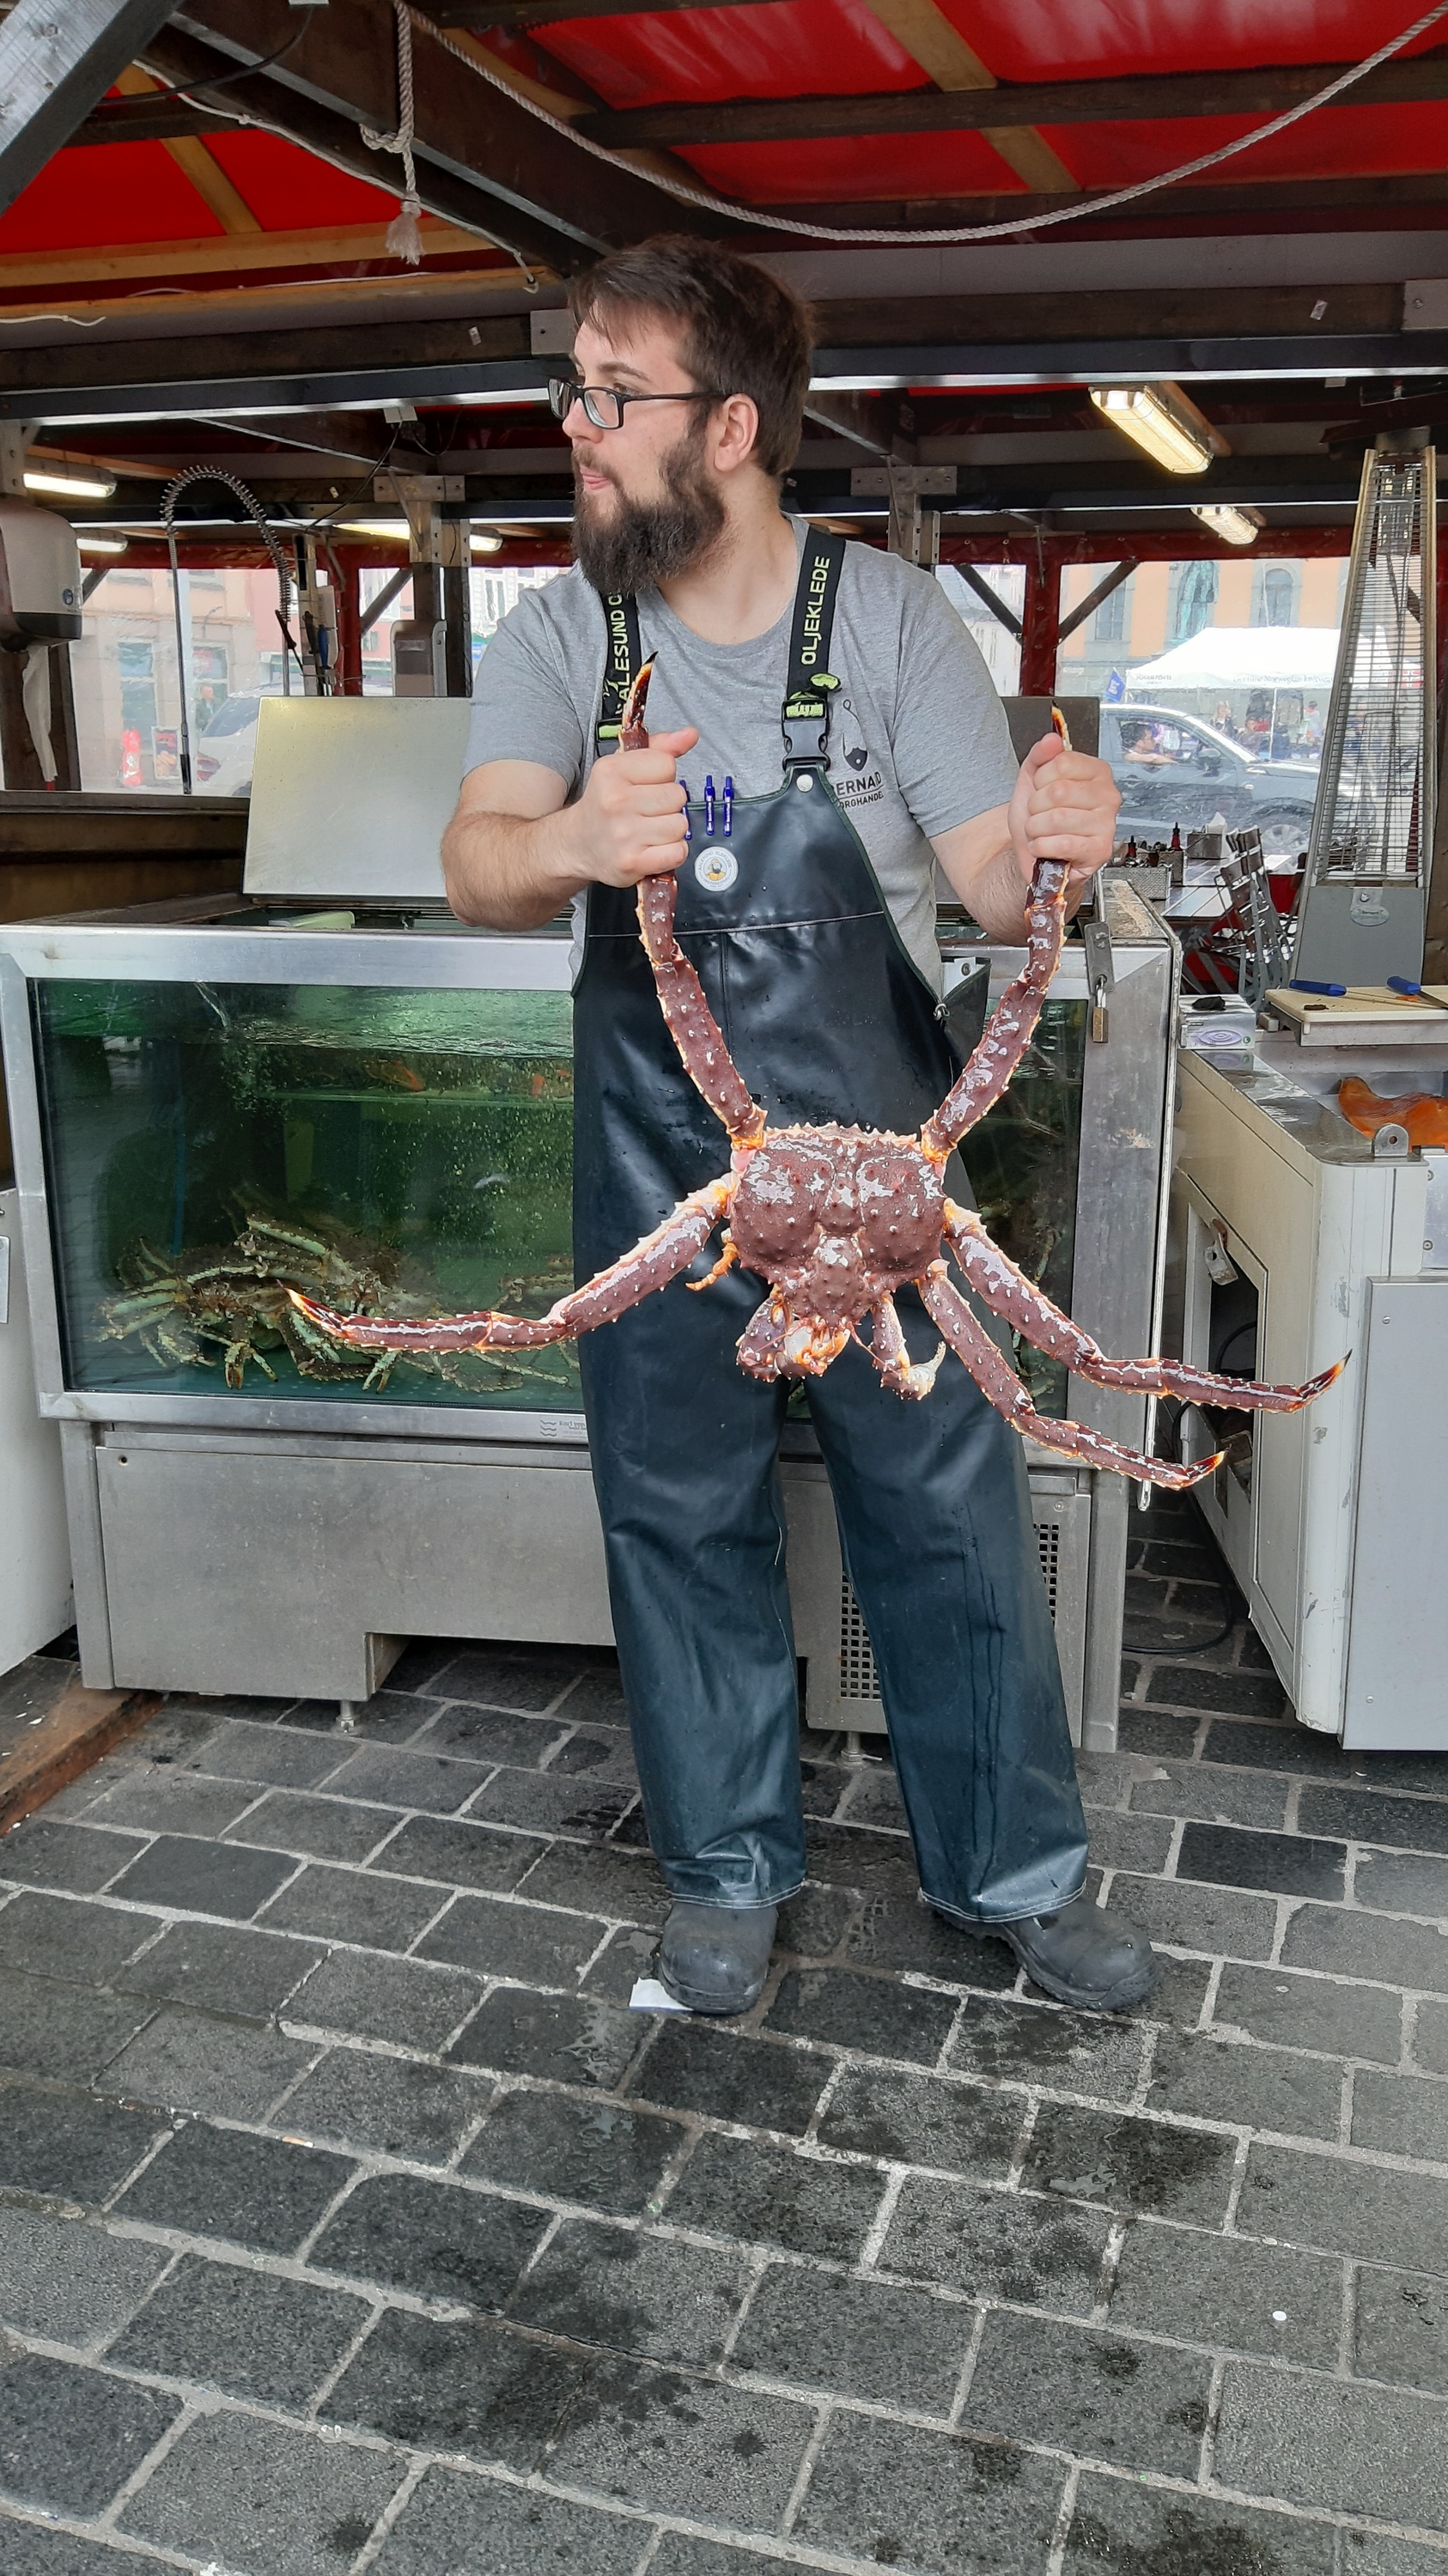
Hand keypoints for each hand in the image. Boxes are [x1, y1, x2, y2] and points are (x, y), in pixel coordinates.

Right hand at [562, 724, 699, 887]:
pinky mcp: (632, 862)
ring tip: (648, 830)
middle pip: (677, 796)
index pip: (667, 764)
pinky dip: (672, 852)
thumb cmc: (604, 804)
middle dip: (668, 804)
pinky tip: (653, 848)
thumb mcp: (623, 767)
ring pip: (680, 825)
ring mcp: (624, 834)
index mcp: (612, 771)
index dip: (663, 776)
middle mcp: (615, 801)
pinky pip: (678, 852)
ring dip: (670, 830)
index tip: (646, 787)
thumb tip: (691, 735)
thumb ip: (659, 749)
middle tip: (646, 812)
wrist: (577, 844)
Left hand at [1006, 732, 1119, 887]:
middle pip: (1058, 791)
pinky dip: (1041, 847)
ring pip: (1057, 818)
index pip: (1063, 761)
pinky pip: (1061, 843)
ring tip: (1041, 832)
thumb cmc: (1040, 818)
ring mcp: (1106, 824)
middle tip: (1039, 815)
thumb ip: (1040, 756)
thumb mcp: (1033, 781)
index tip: (1041, 789)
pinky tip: (1044, 847)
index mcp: (1096, 773)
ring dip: (1036, 829)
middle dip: (1036, 806)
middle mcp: (1107, 796)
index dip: (1041, 778)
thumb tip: (1052, 740)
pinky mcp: (1099, 850)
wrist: (1036, 854)